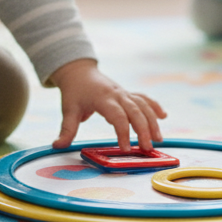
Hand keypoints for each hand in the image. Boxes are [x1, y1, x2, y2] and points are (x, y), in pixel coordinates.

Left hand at [49, 59, 166, 149]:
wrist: (79, 71)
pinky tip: (164, 116)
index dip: (123, 132)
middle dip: (144, 130)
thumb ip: (66, 129)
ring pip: (143, 105)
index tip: (126, 149)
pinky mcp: (127, 93)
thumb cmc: (74, 92)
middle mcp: (117, 94)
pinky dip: (154, 106)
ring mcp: (124, 93)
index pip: (117, 116)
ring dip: (153, 122)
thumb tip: (57, 146)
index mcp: (103, 98)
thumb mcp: (68, 110)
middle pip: (136, 111)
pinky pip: (144, 98)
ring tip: (158, 140)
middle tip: (148, 149)